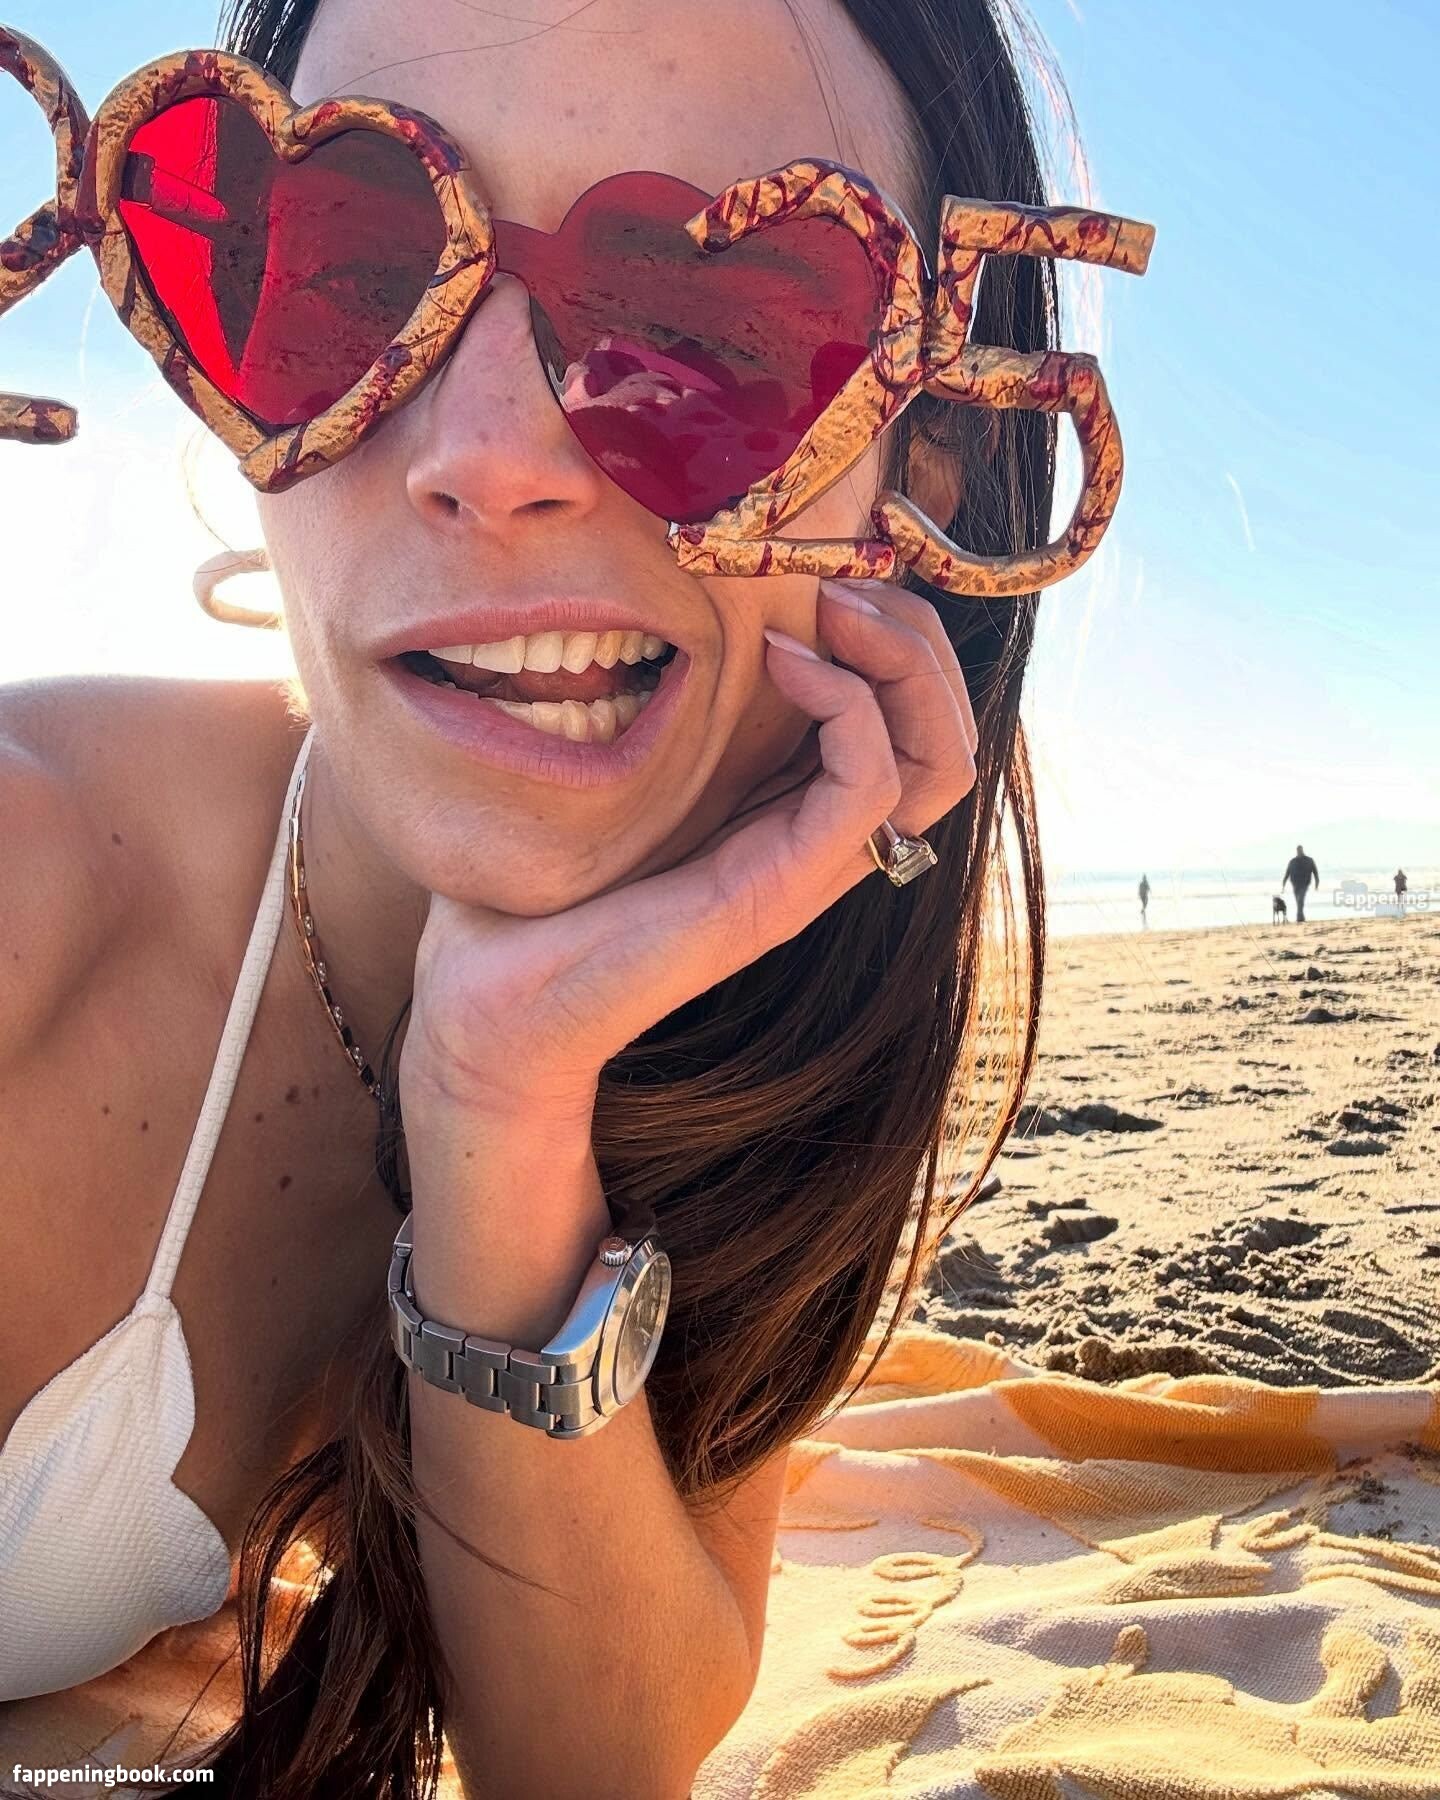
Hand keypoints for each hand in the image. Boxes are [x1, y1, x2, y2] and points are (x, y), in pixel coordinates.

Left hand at [399, 578, 978, 1126]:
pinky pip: (871, 782)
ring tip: (833, 609)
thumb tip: (649, 603)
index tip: (829, 574)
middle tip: (846, 583)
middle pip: (946, 737)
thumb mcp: (617, 775)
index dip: (900, 638)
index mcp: (792, 812)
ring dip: (904, 661)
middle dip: (920, 639)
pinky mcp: (780, 887)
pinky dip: (846, 702)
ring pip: (938, 759)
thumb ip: (662, 710)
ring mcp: (808, 868)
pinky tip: (779, 659)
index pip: (914, 724)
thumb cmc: (543, 888)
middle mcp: (819, 842)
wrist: (497, 999)